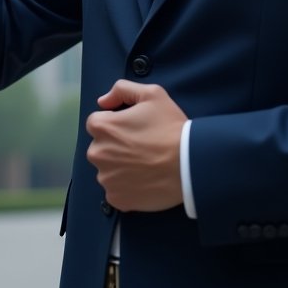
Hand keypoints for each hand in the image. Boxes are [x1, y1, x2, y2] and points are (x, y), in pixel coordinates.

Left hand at [85, 81, 186, 211]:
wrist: (189, 163)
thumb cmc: (170, 127)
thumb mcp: (151, 94)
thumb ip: (122, 89)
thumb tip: (103, 101)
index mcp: (102, 127)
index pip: (97, 123)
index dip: (115, 124)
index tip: (134, 129)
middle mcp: (97, 153)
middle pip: (100, 147)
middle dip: (115, 146)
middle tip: (140, 147)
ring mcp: (106, 179)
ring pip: (107, 170)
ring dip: (119, 167)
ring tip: (144, 165)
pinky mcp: (117, 199)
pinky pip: (115, 191)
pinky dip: (125, 187)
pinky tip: (144, 180)